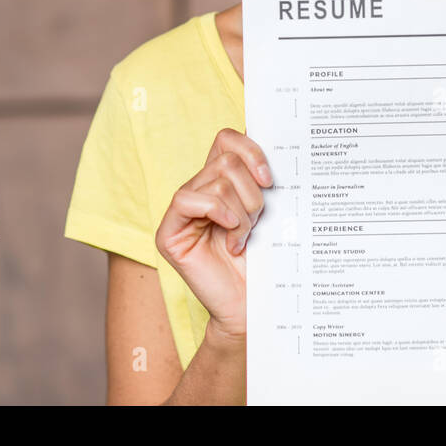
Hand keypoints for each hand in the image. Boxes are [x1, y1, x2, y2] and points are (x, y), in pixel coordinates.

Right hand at [155, 127, 271, 341]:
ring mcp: (181, 212)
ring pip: (216, 181)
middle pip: (227, 160)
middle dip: (252, 192)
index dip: (251, 150)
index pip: (227, 139)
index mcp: (220, 182)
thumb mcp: (269, 212)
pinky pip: (189, 200)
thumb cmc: (264, 261)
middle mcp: (198, 191)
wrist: (255, 306)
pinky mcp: (168, 233)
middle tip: (258, 222)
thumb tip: (277, 144)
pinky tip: (232, 239)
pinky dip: (218, 213)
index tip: (270, 180)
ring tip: (244, 237)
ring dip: (241, 212)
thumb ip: (261, 180)